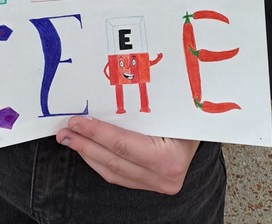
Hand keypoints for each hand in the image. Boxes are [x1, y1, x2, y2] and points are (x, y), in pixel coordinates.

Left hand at [56, 116, 199, 194]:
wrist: (207, 125)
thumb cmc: (191, 110)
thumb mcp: (172, 103)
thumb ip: (145, 102)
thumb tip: (110, 86)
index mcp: (170, 158)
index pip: (123, 146)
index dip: (96, 133)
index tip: (76, 122)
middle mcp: (166, 177)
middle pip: (114, 161)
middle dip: (85, 145)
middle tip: (64, 132)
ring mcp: (160, 185)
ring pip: (114, 172)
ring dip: (88, 154)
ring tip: (70, 139)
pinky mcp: (153, 185)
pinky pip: (120, 176)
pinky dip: (101, 161)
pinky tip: (88, 149)